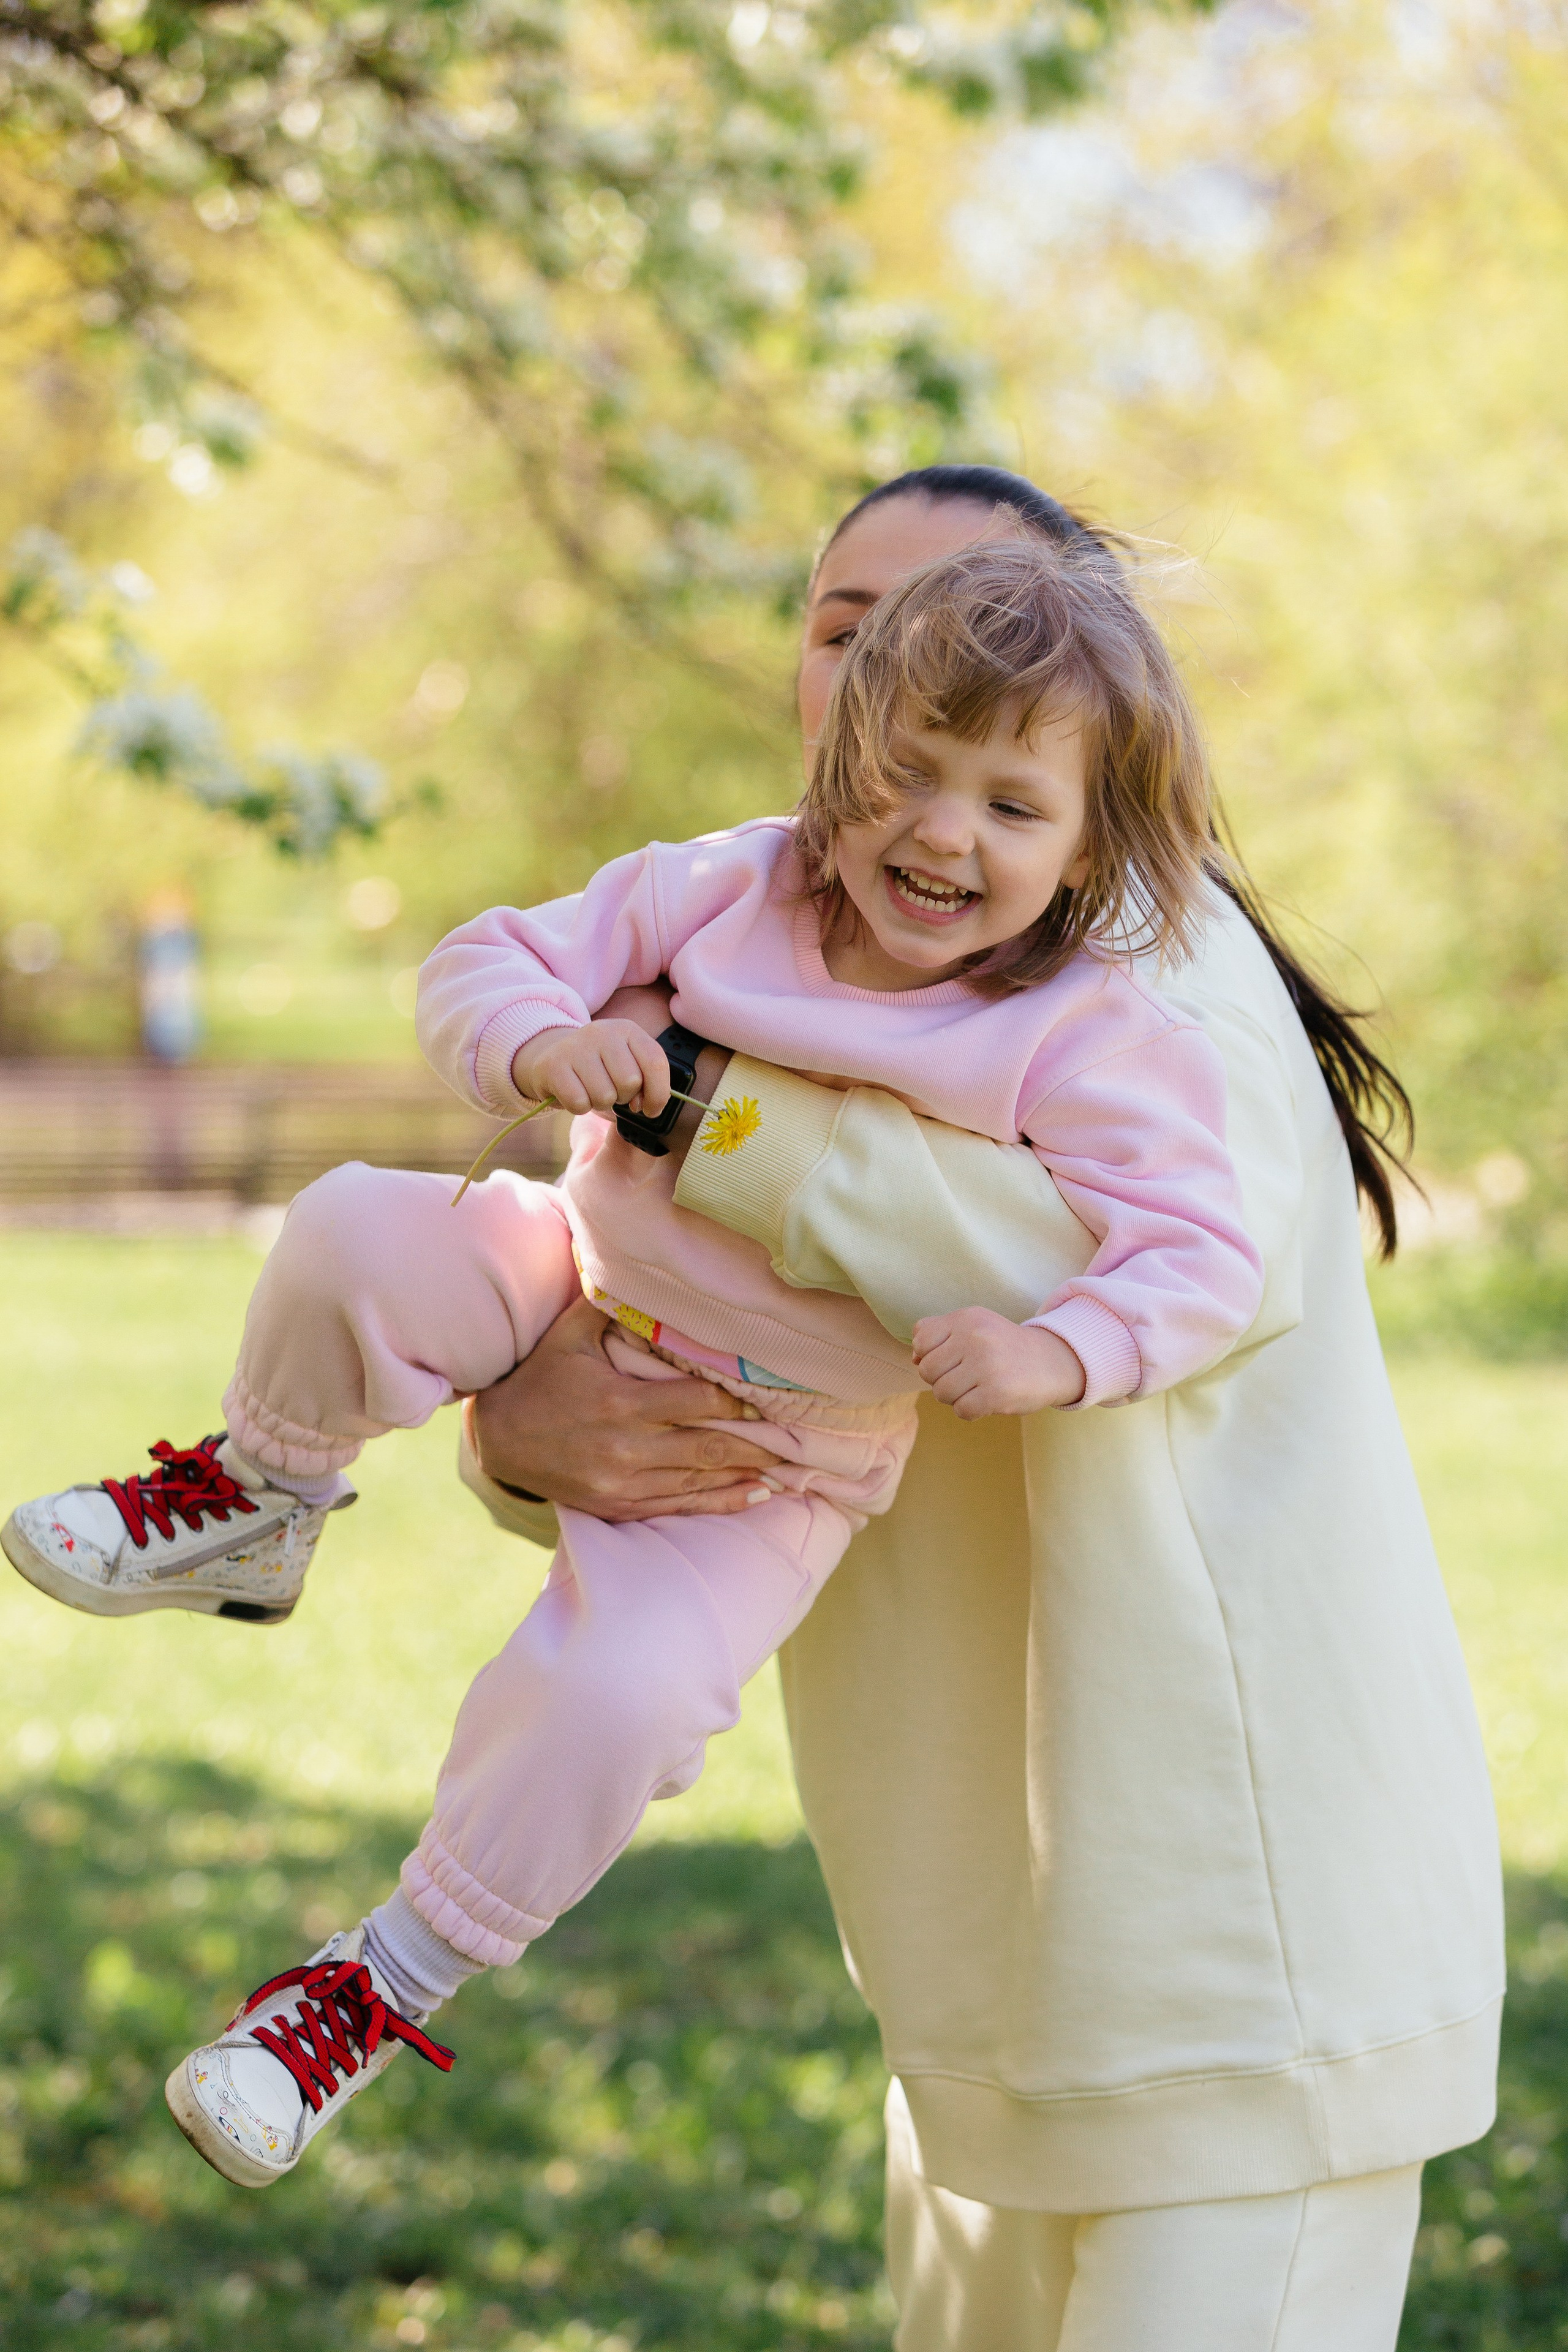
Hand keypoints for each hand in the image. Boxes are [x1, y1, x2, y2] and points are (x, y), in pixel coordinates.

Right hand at [471, 1296, 781, 1519]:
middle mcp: (625, 1448)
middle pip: (707, 1448)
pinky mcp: (618, 1506)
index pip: (696, 1404)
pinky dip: (719, 1503)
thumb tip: (638, 1258)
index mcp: (618, 1403)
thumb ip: (608, 1305)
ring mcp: (622, 1483)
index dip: (736, 1404)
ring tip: (788, 1470)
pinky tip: (753, 1495)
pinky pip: (678, 1507)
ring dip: (747, 1476)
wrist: (497, 1441)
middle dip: (756, 1445)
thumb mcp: (568, 1336)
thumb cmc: (540, 1379)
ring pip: (699, 1483)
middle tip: (797, 1441)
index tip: (766, 1399)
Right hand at [511, 1020, 671, 1116]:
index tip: (650, 1109)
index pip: (655, 1062)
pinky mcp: (553, 1065)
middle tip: (612, 1091)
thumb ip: (645, 1081)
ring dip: (600, 1103)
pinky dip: (579, 1107)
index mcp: (627, 1029)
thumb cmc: (598, 1067)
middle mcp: (602, 1031)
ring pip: (605, 1095)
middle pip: (630, 1081)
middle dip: (624, 1097)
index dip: (658, 1093)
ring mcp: (576, 1046)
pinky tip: (575, 1093)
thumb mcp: (626, 1064)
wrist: (552, 1056)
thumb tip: (644, 1105)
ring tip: (591, 1091)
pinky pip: (579, 1102)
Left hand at [911, 1308, 1085, 1418]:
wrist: (1051, 1362)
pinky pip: (961, 1410)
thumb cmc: (1003, 1347)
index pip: (921, 1341)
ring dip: (955, 1397)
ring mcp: (986, 1365)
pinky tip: (985, 1400)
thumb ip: (939, 1335)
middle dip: (940, 1379)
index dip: (928, 1356)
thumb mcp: (974, 1326)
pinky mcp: (996, 1393)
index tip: (948, 1360)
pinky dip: (969, 1410)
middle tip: (965, 1377)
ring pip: (941, 1392)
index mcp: (966, 1318)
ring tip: (975, 1388)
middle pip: (927, 1370)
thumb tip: (914, 1358)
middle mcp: (975, 1338)